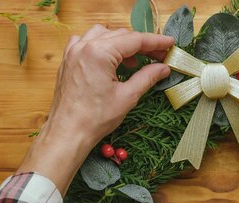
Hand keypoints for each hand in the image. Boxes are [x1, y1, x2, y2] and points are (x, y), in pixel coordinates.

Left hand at [17, 25, 173, 194]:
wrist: (68, 132)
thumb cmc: (96, 118)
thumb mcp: (127, 97)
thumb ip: (147, 77)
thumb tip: (164, 68)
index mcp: (100, 52)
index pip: (135, 40)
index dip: (156, 42)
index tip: (170, 44)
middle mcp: (84, 46)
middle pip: (120, 35)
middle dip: (141, 44)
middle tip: (159, 57)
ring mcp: (73, 51)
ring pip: (103, 34)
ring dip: (121, 43)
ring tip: (134, 60)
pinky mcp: (68, 60)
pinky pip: (86, 41)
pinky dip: (101, 45)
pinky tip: (109, 58)